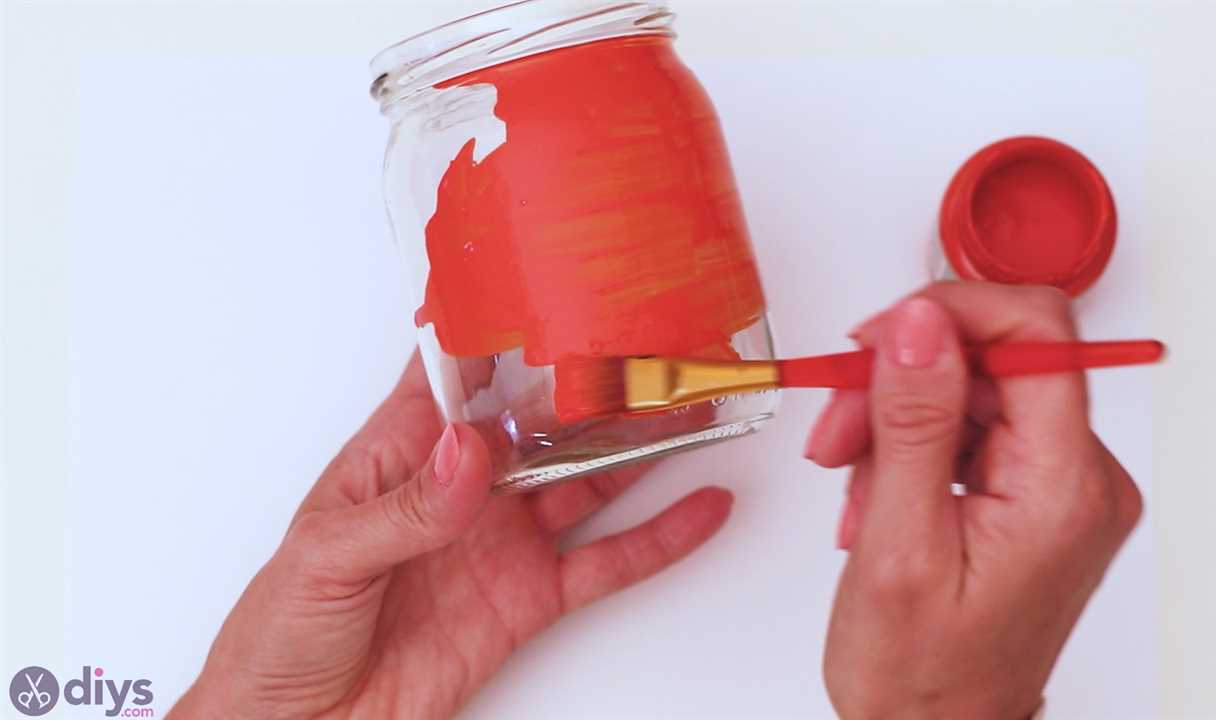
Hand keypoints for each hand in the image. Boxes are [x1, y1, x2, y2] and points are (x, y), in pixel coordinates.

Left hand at [172, 354, 731, 718]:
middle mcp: (460, 488)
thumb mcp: (328, 556)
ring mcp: (500, 540)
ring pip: (584, 478)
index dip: (497, 328)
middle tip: (648, 349)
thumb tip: (466, 453)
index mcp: (399, 454)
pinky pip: (606, 563)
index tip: (549, 284)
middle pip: (539, 419)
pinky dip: (660, 538)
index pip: (451, 373)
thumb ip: (407, 507)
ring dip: (637, 448)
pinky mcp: (529, 598)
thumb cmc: (281, 631)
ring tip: (689, 411)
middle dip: (591, 384)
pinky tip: (699, 510)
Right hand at [806, 282, 1141, 718]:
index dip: (951, 313)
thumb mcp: (899, 543)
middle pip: (994, 358)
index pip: (1036, 332)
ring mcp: (1060, 487)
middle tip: (840, 426)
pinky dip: (911, 446)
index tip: (882, 337)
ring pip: (973, 389)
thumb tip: (919, 324)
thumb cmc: (921, 675)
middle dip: (901, 379)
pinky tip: (878, 492)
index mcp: (1064, 488)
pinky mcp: (1034, 494)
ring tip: (852, 478)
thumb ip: (913, 423)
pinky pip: (972, 427)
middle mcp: (1081, 480)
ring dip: (895, 418)